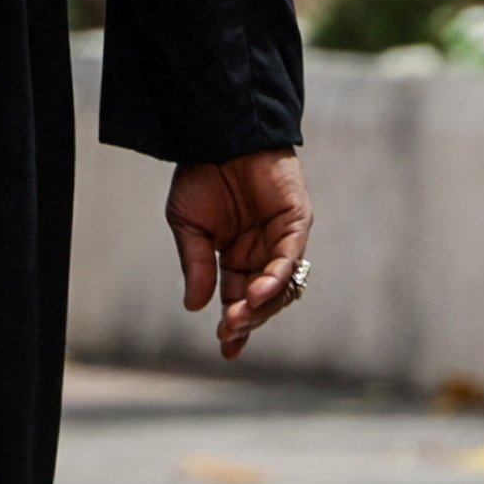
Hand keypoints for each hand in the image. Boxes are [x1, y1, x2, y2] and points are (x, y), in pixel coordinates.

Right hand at [167, 151, 311, 357]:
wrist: (216, 135)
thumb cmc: (201, 175)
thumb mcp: (188, 226)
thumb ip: (196, 266)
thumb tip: (195, 307)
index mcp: (235, 257)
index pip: (239, 300)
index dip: (236, 326)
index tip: (226, 349)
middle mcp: (261, 252)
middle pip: (262, 299)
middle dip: (246, 319)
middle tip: (228, 332)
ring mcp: (281, 238)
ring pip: (281, 285)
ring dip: (262, 305)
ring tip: (239, 316)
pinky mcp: (296, 221)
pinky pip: (291, 257)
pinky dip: (277, 277)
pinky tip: (258, 292)